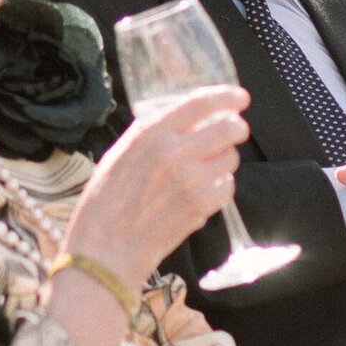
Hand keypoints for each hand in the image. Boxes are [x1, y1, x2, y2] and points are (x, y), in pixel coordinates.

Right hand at [67, 85, 248, 287]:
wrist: (106, 249)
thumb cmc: (105, 202)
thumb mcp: (119, 154)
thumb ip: (151, 133)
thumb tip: (183, 118)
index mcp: (151, 134)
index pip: (200, 103)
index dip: (226, 96)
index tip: (240, 97)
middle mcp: (175, 153)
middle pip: (228, 128)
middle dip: (237, 128)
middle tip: (234, 132)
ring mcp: (192, 181)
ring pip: (231, 158)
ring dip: (225, 160)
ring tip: (206, 169)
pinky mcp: (202, 207)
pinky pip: (227, 188)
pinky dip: (220, 188)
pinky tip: (201, 193)